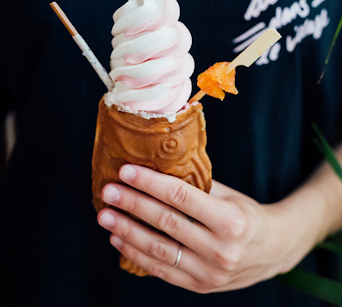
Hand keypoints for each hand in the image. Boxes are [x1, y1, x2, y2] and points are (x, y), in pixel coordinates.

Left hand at [97, 165, 324, 292]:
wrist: (273, 250)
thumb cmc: (247, 214)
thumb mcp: (228, 195)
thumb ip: (196, 186)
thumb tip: (156, 167)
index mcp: (231, 221)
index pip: (181, 198)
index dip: (150, 183)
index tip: (126, 171)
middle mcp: (221, 250)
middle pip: (166, 223)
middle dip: (132, 205)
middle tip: (109, 192)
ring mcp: (210, 273)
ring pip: (159, 250)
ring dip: (127, 231)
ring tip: (106, 216)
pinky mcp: (200, 286)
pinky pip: (162, 271)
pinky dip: (137, 254)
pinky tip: (119, 239)